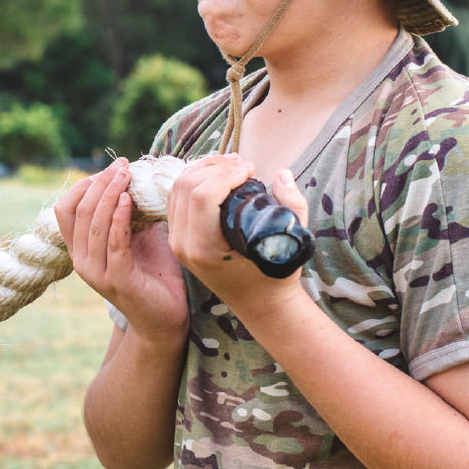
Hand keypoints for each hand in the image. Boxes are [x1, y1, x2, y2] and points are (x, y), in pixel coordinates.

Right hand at [54, 157, 188, 339]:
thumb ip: (127, 211)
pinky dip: (120, 218)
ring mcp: (96, 273)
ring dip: (110, 195)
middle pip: (80, 211)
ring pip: (94, 224)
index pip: (65, 209)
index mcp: (80, 249)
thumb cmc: (153, 274)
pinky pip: (113, 242)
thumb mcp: (136, 235)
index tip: (111, 168)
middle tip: (121, 165)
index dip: (84, 185)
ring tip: (126, 177)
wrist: (166, 318)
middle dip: (100, 183)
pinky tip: (129, 201)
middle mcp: (81, 261)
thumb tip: (131, 174)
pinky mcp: (117, 280)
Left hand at [166, 155, 308, 311]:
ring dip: (203, 169)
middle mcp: (183, 246)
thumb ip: (292, 206)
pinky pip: (176, 198)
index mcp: (205, 250)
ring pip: (176, 189)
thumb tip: (282, 174)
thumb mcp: (292, 243)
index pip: (202, 196)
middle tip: (243, 163)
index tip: (251, 170)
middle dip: (214, 167)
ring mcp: (177, 242)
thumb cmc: (277, 276)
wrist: (259, 305)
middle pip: (185, 187)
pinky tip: (216, 173)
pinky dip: (194, 180)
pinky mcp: (178, 237)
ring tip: (232, 164)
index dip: (225, 174)